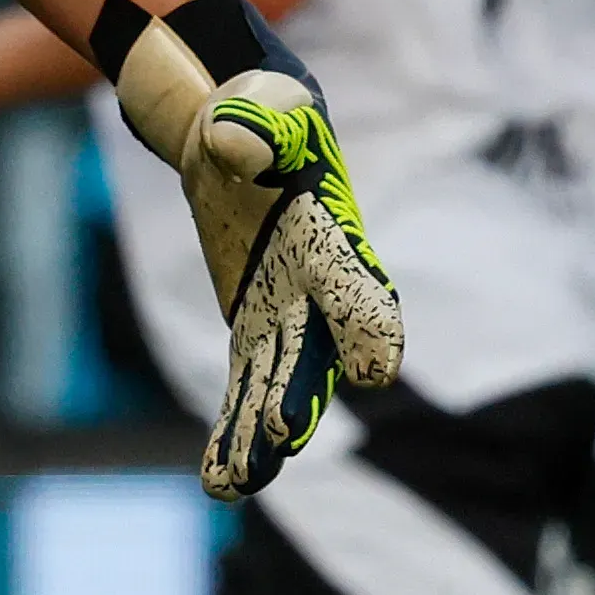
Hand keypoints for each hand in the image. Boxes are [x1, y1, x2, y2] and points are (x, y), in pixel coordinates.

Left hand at [98, 0, 403, 498]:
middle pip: (318, 354)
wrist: (244, 127)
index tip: (374, 367)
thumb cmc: (264, 114)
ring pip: (278, 384)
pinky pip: (247, 384)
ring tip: (235, 483)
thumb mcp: (260, 111)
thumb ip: (254, 128)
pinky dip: (234, 430)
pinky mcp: (254, 326)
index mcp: (335, 240)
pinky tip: (219, 479)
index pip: (362, 291)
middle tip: (282, 435)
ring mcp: (287, 314)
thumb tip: (232, 143)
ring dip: (258, 435)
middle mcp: (322, 291)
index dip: (368, 327)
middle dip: (301, 395)